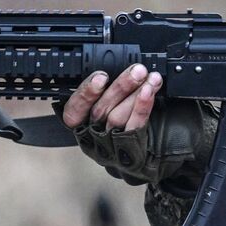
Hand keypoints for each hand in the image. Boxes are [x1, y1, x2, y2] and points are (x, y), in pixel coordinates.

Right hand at [56, 64, 215, 188]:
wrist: (151, 156)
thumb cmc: (127, 125)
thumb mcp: (111, 106)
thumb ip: (109, 92)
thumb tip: (122, 70)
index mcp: (81, 124)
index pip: (73, 110)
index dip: (85, 93)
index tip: (101, 76)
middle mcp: (92, 137)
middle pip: (100, 110)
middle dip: (120, 86)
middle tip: (137, 70)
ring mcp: (110, 148)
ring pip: (116, 118)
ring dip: (135, 93)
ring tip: (150, 77)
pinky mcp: (129, 153)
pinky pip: (134, 127)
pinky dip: (142, 107)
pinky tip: (150, 92)